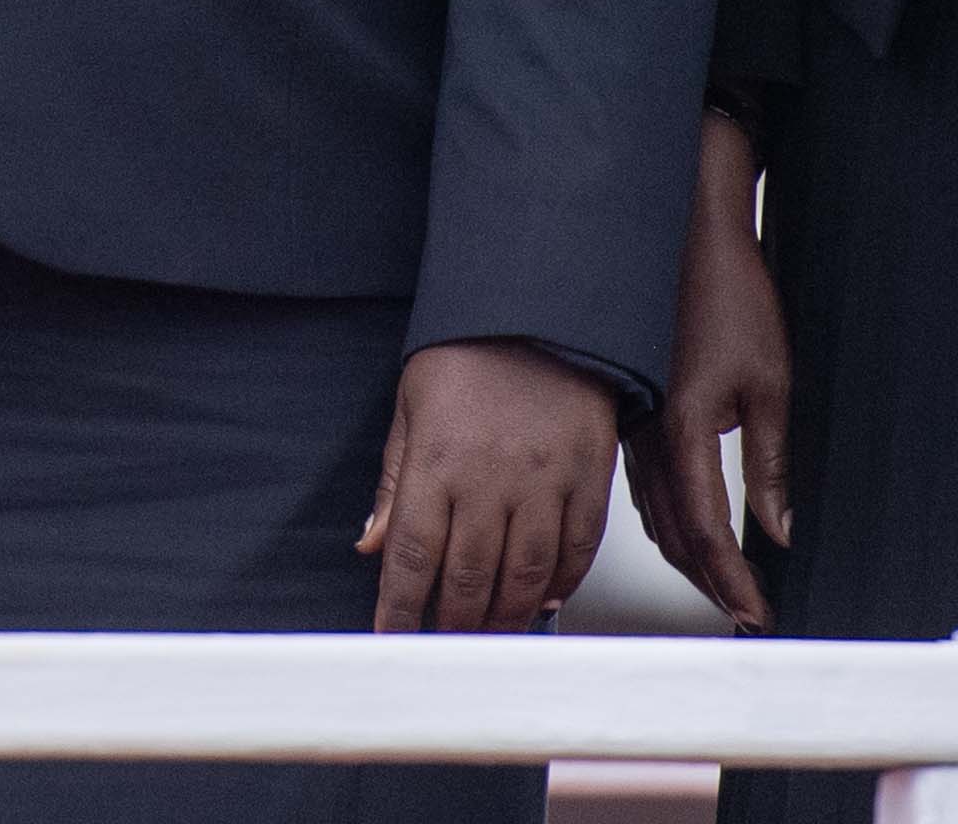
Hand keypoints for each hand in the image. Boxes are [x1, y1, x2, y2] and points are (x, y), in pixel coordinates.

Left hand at [362, 338, 614, 632]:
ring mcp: (544, 482)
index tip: (390, 638)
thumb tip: (369, 547)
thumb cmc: (466, 357)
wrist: (540, 310)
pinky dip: (561, 585)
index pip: (412, 554)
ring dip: (505, 616)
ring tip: (489, 635)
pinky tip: (543, 598)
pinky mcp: (589, 479)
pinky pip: (577, 551)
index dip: (398, 606)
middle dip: (452, 624)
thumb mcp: (411, 407)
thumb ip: (394, 484)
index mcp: (438, 460)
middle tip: (444, 646)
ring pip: (525, 576)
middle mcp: (491, 478)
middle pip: (468, 577)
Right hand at [627, 106, 789, 628]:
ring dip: (688, 555)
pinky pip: (643, 484)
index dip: (733, 582)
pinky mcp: (631, 409)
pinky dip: (668, 519)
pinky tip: (687, 529)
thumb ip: (771, 464)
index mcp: (681, 430)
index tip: (757, 613)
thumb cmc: (727, 293)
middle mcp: (645, 434)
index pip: (706, 532)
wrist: (684, 233)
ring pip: (653, 513)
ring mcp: (632, 422)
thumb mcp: (770, 383)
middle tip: (746, 613)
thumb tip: (778, 529)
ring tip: (725, 584)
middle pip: (672, 534)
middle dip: (710, 581)